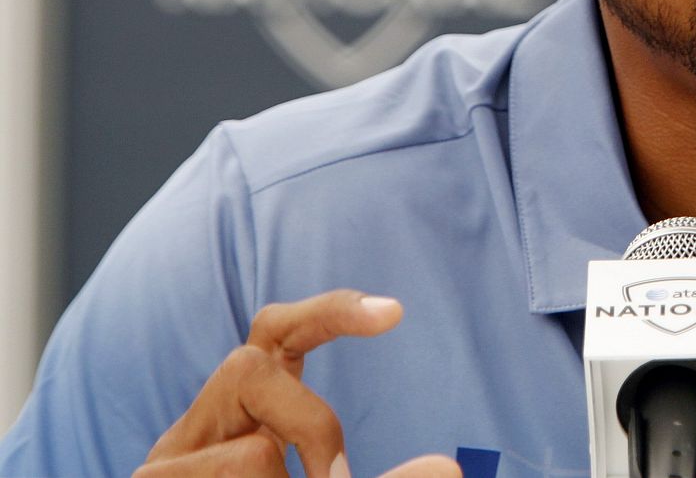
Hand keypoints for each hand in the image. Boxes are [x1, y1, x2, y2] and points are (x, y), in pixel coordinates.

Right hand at [136, 289, 460, 477]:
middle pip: (248, 367)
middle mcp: (200, 426)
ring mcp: (166, 461)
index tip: (394, 311)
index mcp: (246, 414)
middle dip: (311, 423)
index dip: (330, 312)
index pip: (276, 331)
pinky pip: (236, 472)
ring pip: (252, 454)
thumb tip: (451, 467)